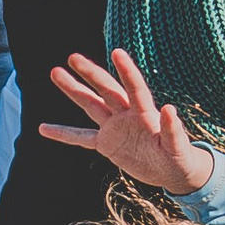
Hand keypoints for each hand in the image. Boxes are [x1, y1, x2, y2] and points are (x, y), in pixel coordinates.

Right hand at [41, 46, 213, 192]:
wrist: (173, 171)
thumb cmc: (180, 158)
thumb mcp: (180, 148)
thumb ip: (173, 130)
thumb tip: (169, 108)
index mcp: (145, 114)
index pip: (134, 88)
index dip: (127, 71)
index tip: (116, 52)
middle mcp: (127, 115)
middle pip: (105, 90)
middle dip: (90, 74)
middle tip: (73, 57)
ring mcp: (114, 127)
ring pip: (90, 105)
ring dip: (73, 89)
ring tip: (55, 72)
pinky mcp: (107, 144)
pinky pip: (81, 138)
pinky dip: (63, 134)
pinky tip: (43, 128)